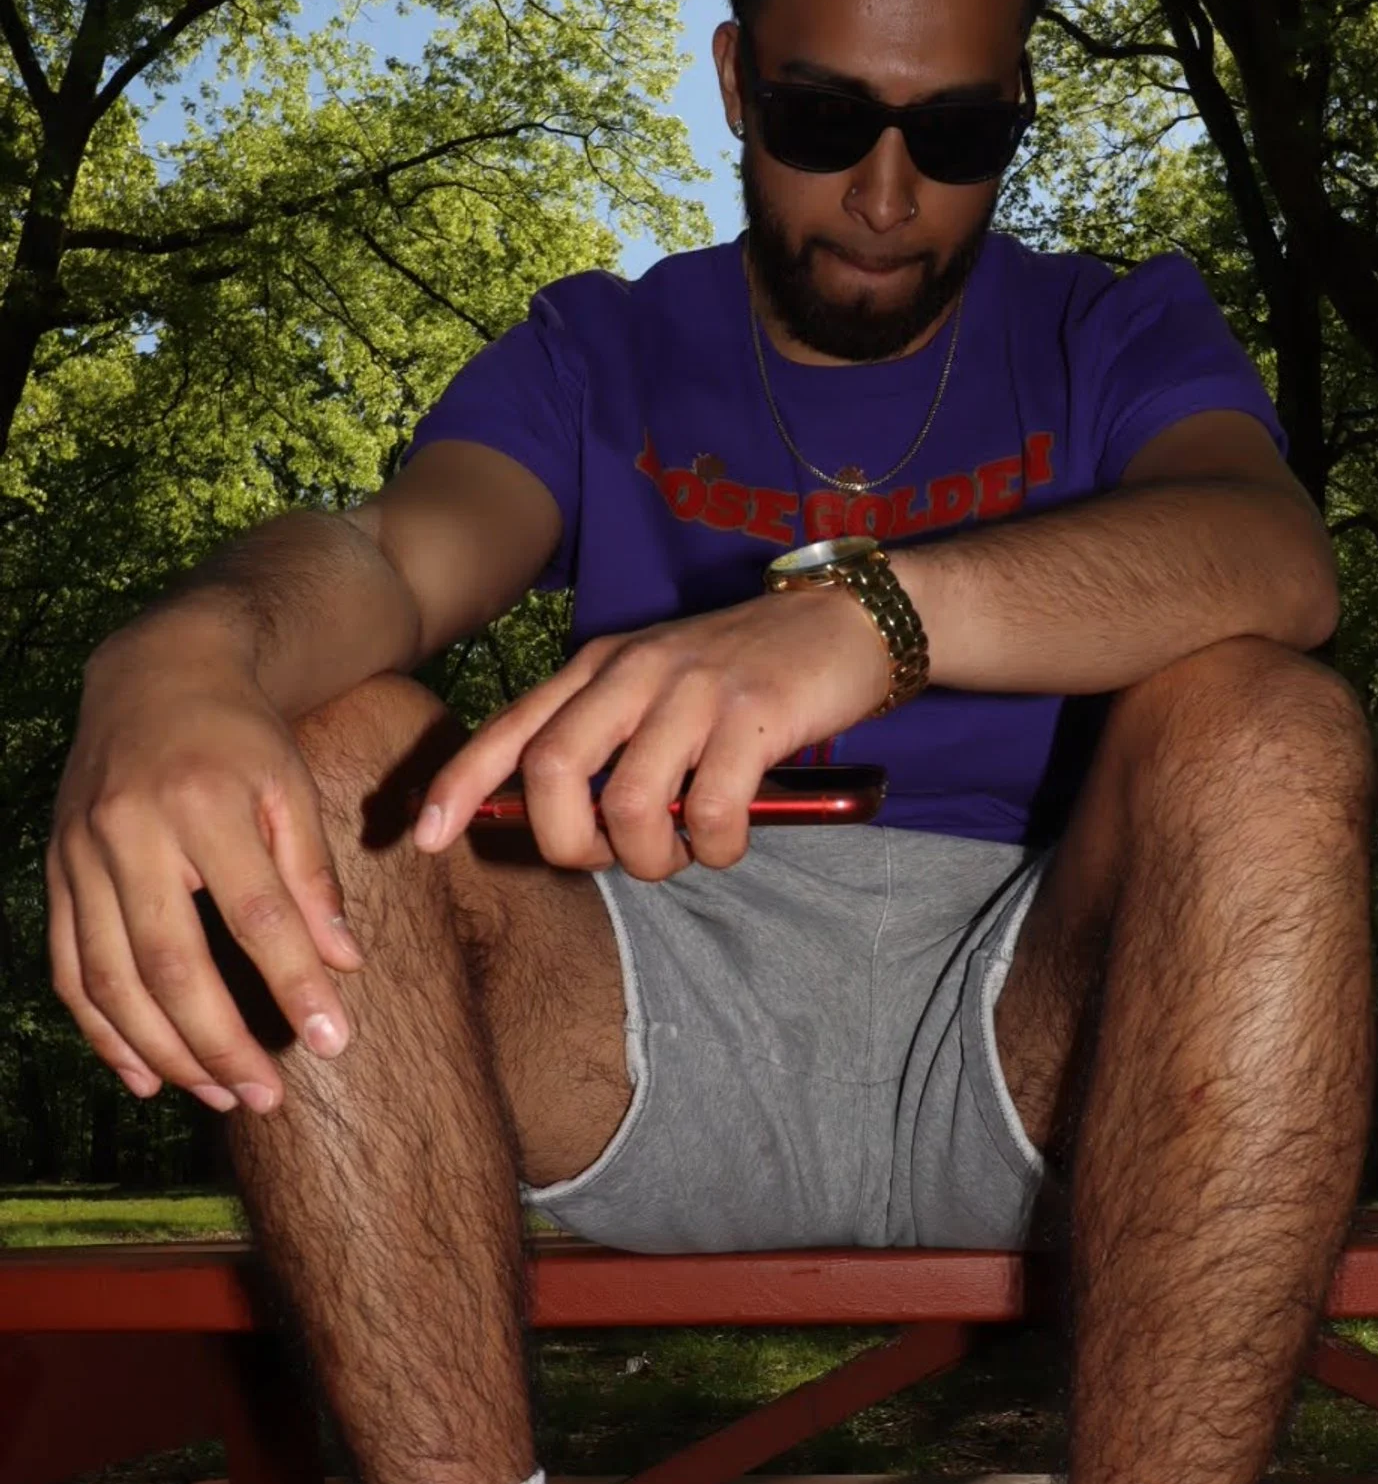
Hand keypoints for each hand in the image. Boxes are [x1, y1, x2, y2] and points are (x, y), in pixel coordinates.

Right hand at [48, 645, 364, 1113]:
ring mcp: (80, 856)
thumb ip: (314, 876)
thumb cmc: (239, 740)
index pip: (254, 913)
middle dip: (219, 1043)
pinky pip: (69, 971)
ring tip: (222, 1096)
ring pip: (111, 979)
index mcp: (202, 803)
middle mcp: (129, 832)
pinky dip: (103, 1033)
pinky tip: (147, 1077)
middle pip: (170, 962)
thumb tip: (344, 966)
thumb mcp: (291, 788)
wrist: (155, 678)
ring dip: (164, 1051)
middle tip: (267, 1098)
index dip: (292, 983)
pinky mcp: (55, 875)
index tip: (331, 1041)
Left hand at [416, 589, 890, 879]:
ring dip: (650, 857)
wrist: (846, 622)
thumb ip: (608, 740)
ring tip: (680, 854)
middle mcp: (634, 672)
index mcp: (600, 667)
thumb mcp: (660, 690)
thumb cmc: (746, 674)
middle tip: (604, 861)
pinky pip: (711, 810)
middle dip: (565, 842)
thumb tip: (557, 821)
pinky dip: (716, 848)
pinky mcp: (752, 715)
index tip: (426, 838)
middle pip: (552, 770)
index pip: (511, 729)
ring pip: (629, 802)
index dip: (460, 786)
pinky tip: (729, 840)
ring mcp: (693, 690)